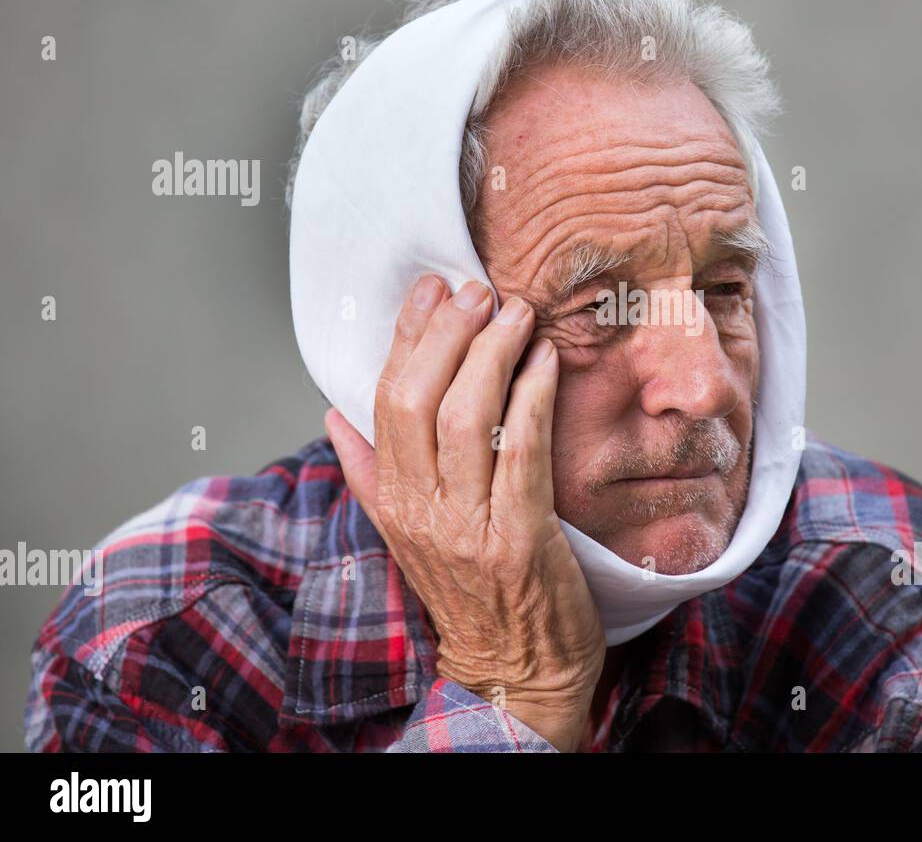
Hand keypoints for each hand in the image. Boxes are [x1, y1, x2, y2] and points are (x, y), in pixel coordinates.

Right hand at [325, 274, 605, 751]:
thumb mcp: (406, 534)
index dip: (406, 338)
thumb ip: (371, 474)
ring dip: (493, 354)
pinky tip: (546, 363)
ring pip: (466, 417)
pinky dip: (532, 397)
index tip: (430, 290)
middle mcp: (422, 510)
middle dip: (447, 334)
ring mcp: (469, 525)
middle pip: (418, 399)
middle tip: (478, 291)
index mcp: (393, 502)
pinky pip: (521, 451)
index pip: (386, 401)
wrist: (514, 672)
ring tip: (517, 314)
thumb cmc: (471, 595)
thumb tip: (335, 416)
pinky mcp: (520, 537)